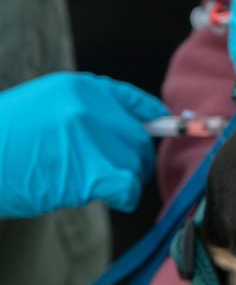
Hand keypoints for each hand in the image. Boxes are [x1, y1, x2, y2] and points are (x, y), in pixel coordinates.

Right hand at [0, 72, 167, 217]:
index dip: (154, 117)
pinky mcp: (89, 173)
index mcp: (79, 87)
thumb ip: (85, 111)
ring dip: (123, 178)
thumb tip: (135, 128)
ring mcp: (90, 139)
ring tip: (91, 182)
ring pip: (134, 163)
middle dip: (134, 157)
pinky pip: (128, 186)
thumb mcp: (44, 106)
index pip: (133, 101)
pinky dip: (126, 195)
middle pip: (138, 138)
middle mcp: (89, 108)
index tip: (169, 126)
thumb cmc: (6, 140)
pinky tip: (115, 197)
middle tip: (117, 172)